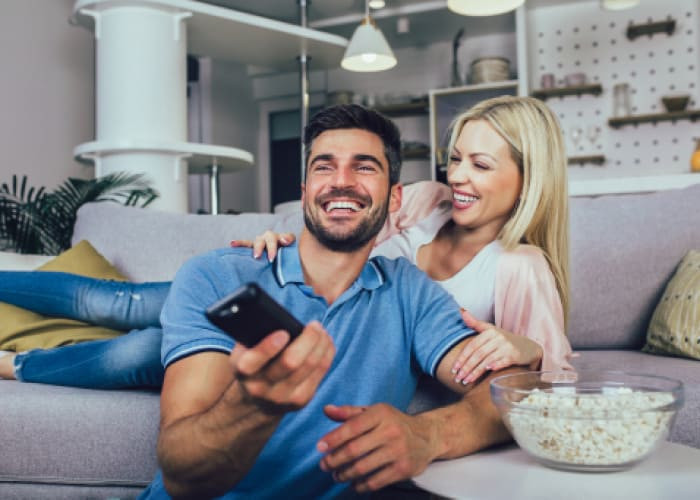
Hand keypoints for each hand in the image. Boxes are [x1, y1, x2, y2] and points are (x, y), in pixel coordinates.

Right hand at [230, 230, 295, 260]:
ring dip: (256, 247)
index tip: (285, 242)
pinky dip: (239, 243)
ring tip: (256, 255)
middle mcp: (271, 238)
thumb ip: (292, 246)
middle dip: (270, 248)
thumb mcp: (293, 252)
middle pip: (269, 238)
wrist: (279, 262)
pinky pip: (245, 245)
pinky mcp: (252, 247)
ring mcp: (261, 242)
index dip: (285, 238)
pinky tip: (232, 244)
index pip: (286, 236)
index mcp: (283, 239)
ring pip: (258, 241)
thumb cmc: (286, 257)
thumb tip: (286, 241)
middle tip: (271, 258)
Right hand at [230, 321, 334, 412]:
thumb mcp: (243, 352)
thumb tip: (273, 315)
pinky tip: (326, 343)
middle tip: (314, 325)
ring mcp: (283, 397)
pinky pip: (320, 373)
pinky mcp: (301, 401)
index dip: (268, 347)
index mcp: (244, 372)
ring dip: (321, 344)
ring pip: (310, 366)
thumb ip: (253, 336)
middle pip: (291, 362)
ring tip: (322, 331)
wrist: (255, 402)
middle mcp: (262, 388)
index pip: (253, 362)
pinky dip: (327, 354)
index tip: (283, 333)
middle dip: (307, 339)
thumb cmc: (253, 365)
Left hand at [317, 404, 435, 492]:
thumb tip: (326, 410)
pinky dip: (360, 485)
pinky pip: (375, 481)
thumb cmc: (394, 422)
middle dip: (334, 460)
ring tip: (337, 475)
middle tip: (324, 465)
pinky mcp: (403, 469)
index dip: (333, 438)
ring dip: (344, 474)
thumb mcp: (374, 412)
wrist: (427, 436)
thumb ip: (349, 412)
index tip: (319, 447)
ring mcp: (398, 451)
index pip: (352, 426)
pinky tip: (354, 483)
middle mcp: (390, 431)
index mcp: (380, 413)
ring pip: (362, 468)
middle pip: (354, 449)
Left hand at [452, 310, 542, 384]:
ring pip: (487, 360)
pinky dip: (494, 366)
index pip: (472, 346)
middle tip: (458, 378)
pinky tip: (486, 373)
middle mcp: (498, 338)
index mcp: (489, 331)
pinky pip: (502, 362)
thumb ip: (475, 323)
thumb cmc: (503, 340)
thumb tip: (461, 311)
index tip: (454, 368)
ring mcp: (506, 347)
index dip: (462, 358)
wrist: (527, 347)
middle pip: (478, 354)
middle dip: (466, 367)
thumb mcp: (490, 330)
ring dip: (475, 372)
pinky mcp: (514, 355)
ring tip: (466, 381)